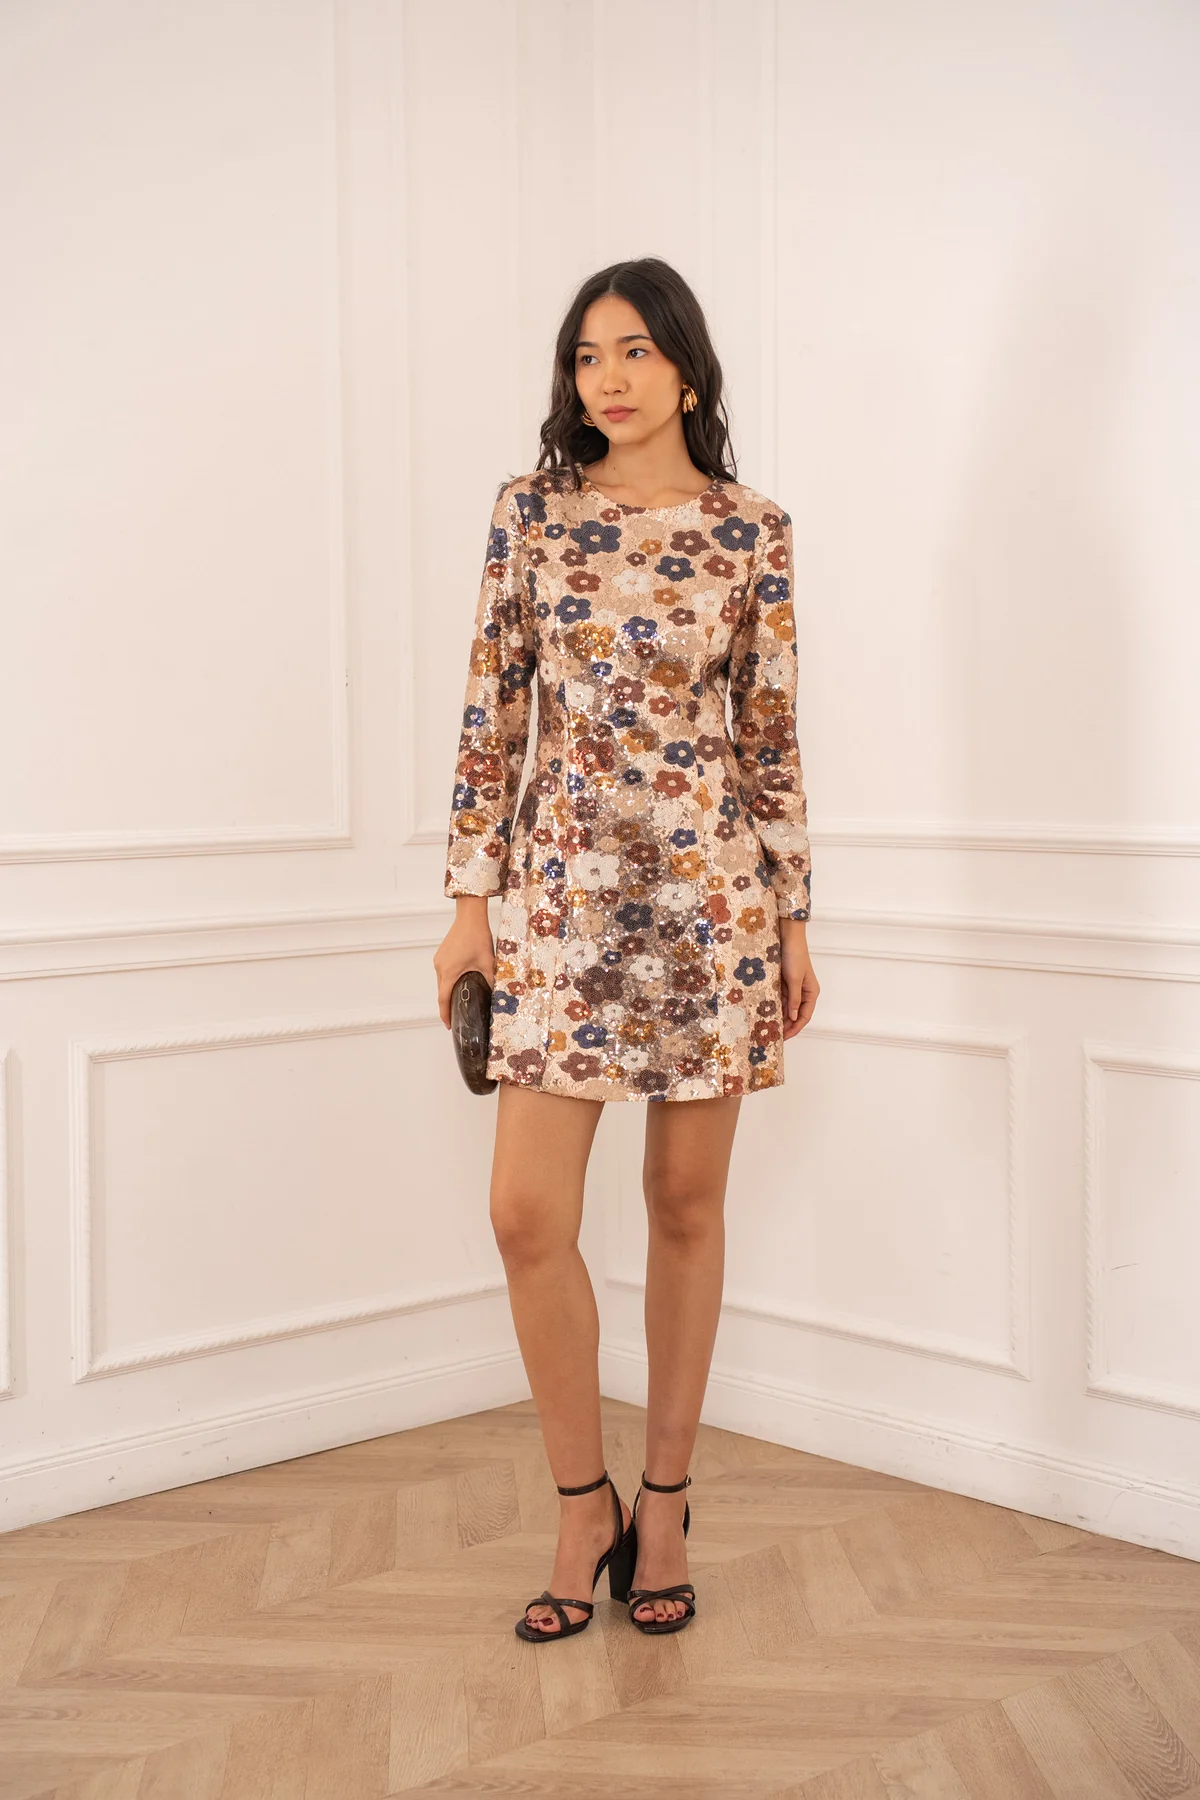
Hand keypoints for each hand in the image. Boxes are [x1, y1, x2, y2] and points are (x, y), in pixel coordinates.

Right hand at [433, 897, 495, 1028]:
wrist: (470, 917)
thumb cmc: (478, 937)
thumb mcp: (487, 963)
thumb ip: (491, 981)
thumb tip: (497, 995)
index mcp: (449, 972)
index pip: (443, 999)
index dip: (445, 1014)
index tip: (448, 1025)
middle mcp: (440, 967)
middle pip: (441, 992)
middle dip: (447, 1005)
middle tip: (456, 1017)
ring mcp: (439, 960)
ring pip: (441, 982)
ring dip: (448, 992)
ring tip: (458, 1001)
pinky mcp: (441, 954)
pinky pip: (443, 972)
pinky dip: (448, 981)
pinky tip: (459, 983)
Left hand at [779, 919, 817, 1039]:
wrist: (787, 937)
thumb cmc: (795, 956)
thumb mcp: (794, 979)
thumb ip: (794, 999)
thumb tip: (794, 1017)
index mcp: (811, 992)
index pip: (804, 1016)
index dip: (795, 1028)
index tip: (784, 1038)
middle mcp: (803, 992)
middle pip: (795, 1014)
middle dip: (786, 1025)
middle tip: (773, 1036)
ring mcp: (793, 988)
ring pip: (787, 1008)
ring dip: (779, 1017)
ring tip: (768, 1028)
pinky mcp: (783, 983)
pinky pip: (779, 999)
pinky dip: (774, 1006)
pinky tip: (766, 1013)